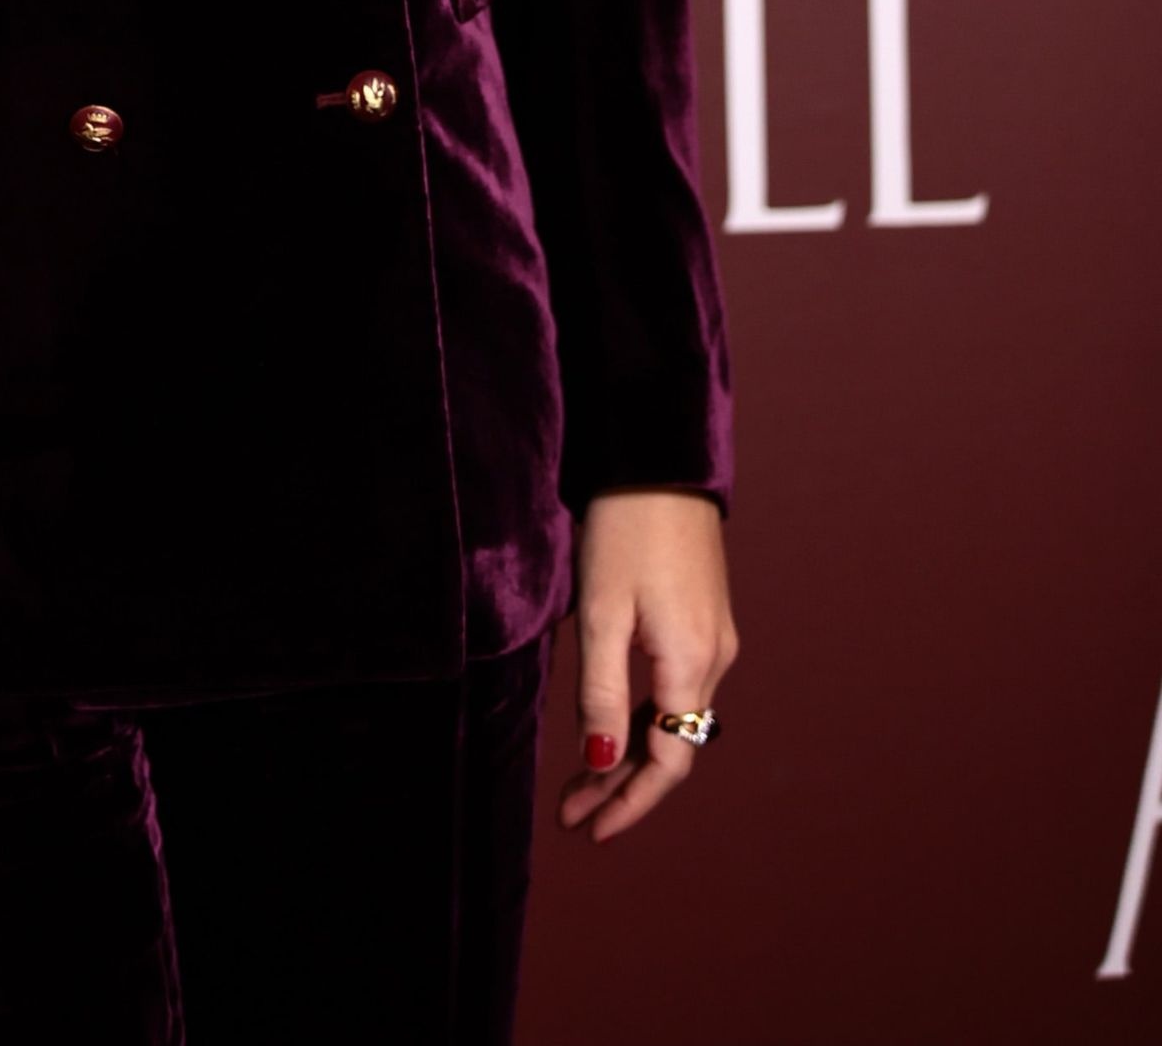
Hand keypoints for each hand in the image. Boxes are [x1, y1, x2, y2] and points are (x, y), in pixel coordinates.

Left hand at [555, 489, 737, 843]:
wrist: (660, 457)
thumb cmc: (624, 527)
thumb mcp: (601, 614)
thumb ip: (600, 693)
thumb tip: (598, 765)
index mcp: (691, 663)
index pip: (667, 763)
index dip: (629, 804)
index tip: (588, 831)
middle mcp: (716, 657)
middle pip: (672, 746)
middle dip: (621, 783)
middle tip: (571, 811)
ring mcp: (715, 634)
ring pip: (675, 717)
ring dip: (631, 750)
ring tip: (582, 777)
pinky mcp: (706, 614)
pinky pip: (679, 685)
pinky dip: (646, 714)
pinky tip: (614, 720)